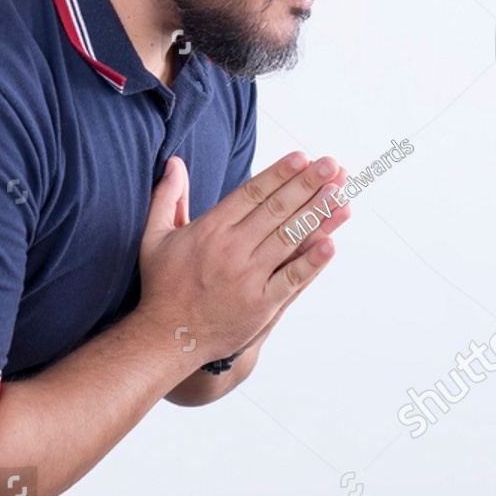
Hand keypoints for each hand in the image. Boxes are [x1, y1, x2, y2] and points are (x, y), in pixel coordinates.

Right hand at [135, 152, 352, 362]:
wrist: (168, 337)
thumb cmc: (163, 285)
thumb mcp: (155, 236)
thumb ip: (167, 197)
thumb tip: (173, 162)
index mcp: (210, 229)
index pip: (252, 193)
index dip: (279, 174)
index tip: (302, 157)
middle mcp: (231, 249)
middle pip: (276, 210)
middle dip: (306, 185)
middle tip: (331, 165)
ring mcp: (248, 278)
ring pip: (289, 239)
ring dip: (317, 215)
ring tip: (340, 195)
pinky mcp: (260, 305)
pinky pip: (291, 279)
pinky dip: (311, 262)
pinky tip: (331, 244)